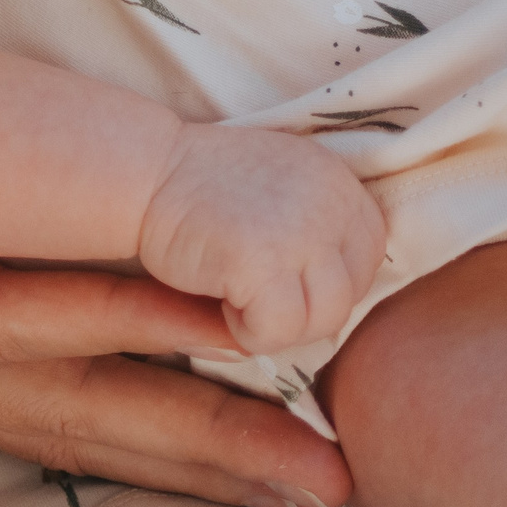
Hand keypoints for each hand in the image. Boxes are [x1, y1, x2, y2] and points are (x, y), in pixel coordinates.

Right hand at [0, 66, 352, 506]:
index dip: (93, 315)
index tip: (208, 317)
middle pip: (43, 396)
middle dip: (182, 427)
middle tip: (315, 465)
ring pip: (47, 412)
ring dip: (170, 443)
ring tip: (291, 477)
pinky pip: (24, 397)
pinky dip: (112, 422)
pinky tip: (181, 438)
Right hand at [140, 123, 385, 354]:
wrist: (140, 173)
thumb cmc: (198, 189)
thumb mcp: (281, 187)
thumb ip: (319, 224)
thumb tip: (345, 299)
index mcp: (338, 180)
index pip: (367, 256)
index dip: (321, 278)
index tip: (275, 271)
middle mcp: (332, 202)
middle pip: (349, 295)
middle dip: (300, 306)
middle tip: (248, 288)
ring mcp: (303, 232)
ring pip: (322, 321)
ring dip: (276, 324)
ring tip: (231, 294)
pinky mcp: (266, 262)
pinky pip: (279, 332)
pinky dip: (247, 332)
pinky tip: (215, 301)